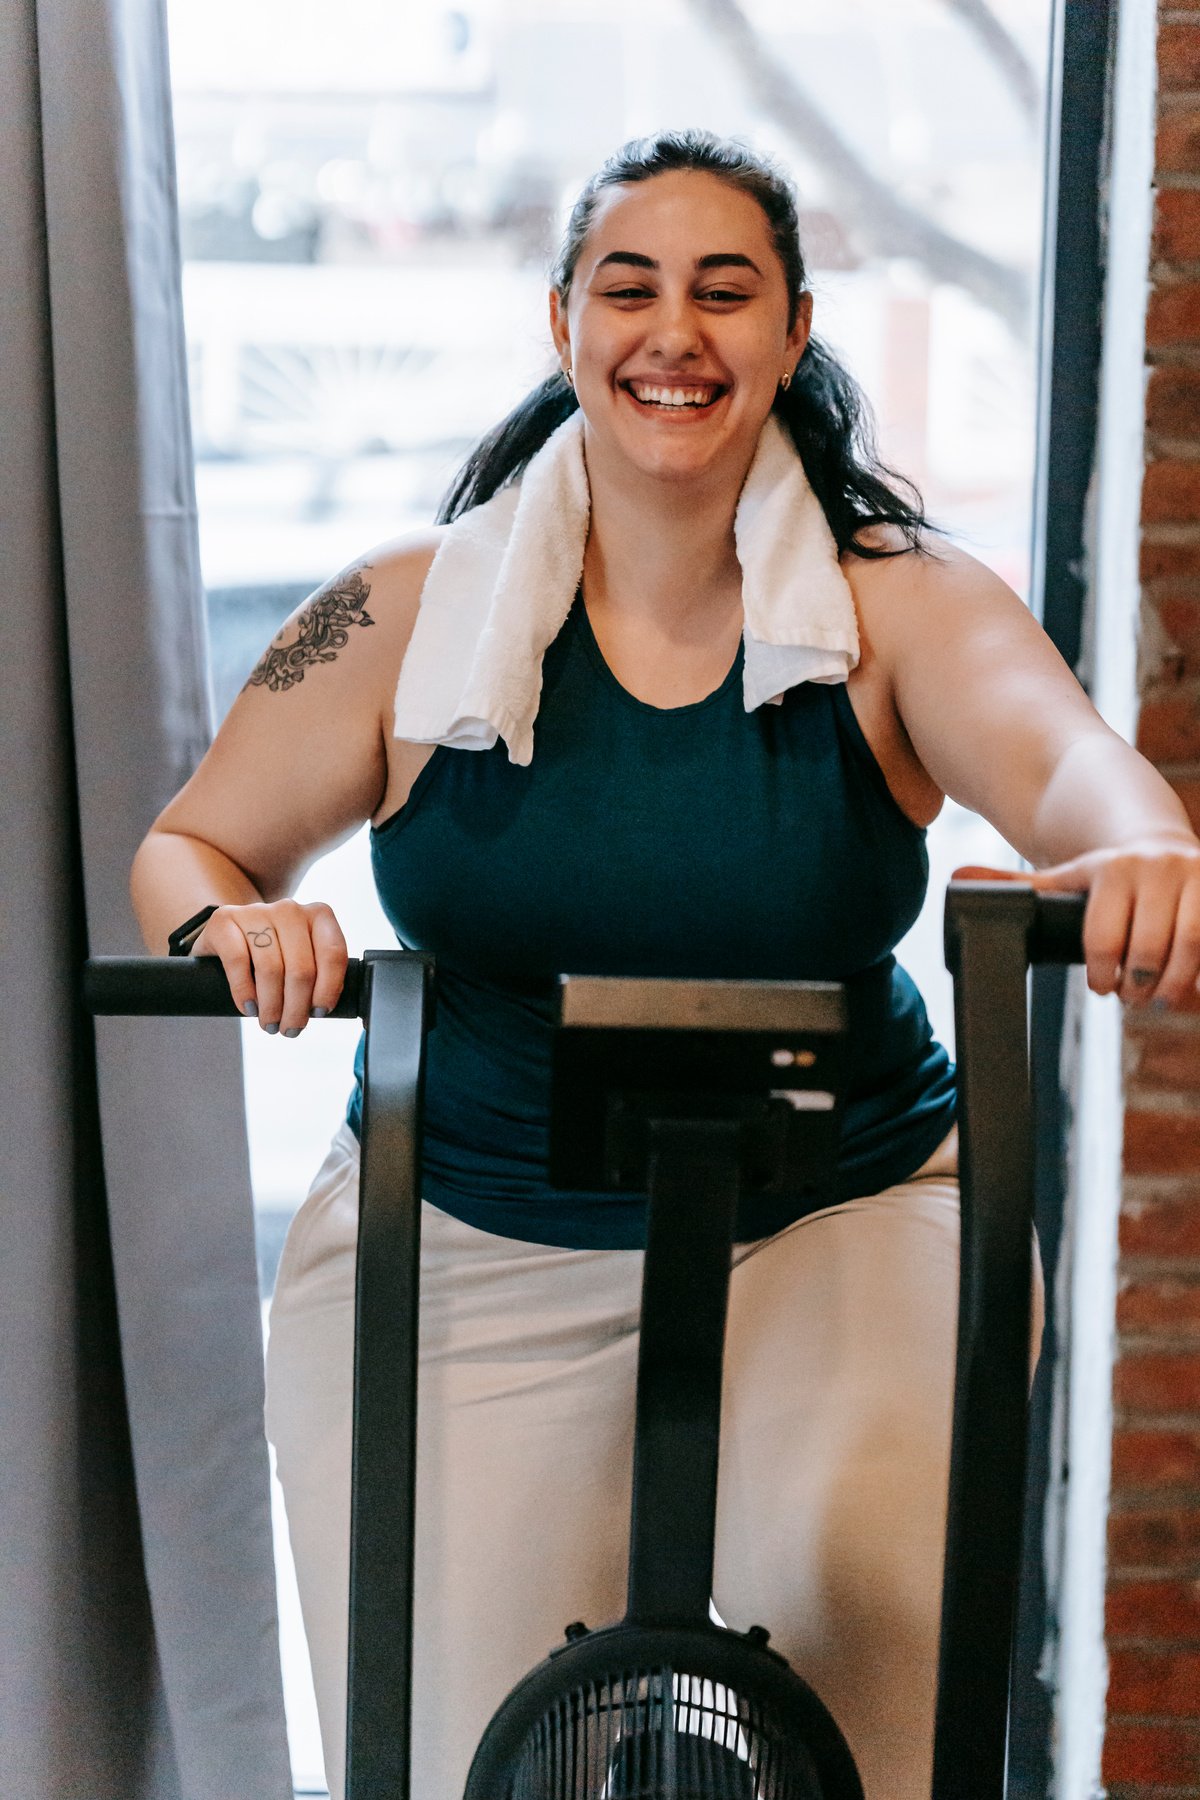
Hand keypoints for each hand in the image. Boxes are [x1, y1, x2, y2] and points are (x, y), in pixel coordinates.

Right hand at [190, 900, 348, 1033]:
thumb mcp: (302, 957)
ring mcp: (256, 912)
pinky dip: (244, 992)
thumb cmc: (273, 954)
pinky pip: (238, 963)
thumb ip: (319, 974)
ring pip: (271, 969)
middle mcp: (289, 910)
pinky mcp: (224, 921)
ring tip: (270, 1024)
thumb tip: (321, 1009)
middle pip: (301, 968)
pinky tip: (249, 1008)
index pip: (333, 954)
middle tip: (290, 1029)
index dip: (328, 989)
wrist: (227, 936)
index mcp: (319, 915)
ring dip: (272, 1007)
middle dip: (296, 1008)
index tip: (319, 1012)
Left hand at [953, 835, 1199, 1007]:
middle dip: (1135, 985)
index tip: (1099, 988)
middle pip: (1146, 948)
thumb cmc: (1103, 877)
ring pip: (1190, 946)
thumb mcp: (1060, 878)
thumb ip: (1014, 885)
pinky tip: (1191, 986)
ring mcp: (1195, 876)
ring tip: (1157, 998)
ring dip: (1172, 984)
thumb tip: (955, 880)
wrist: (1157, 843)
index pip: (1103, 937)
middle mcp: (1156, 867)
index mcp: (1110, 869)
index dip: (1100, 973)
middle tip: (1128, 999)